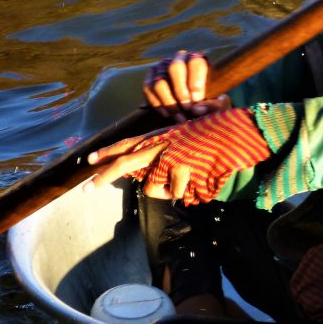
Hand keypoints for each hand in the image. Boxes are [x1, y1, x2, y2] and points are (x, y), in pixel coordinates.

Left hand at [84, 108, 270, 204]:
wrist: (237, 131)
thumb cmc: (222, 130)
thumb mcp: (194, 136)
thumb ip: (175, 151)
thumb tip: (160, 176)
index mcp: (162, 135)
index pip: (129, 143)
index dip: (110, 151)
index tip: (91, 159)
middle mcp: (161, 145)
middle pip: (124, 164)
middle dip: (102, 177)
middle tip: (85, 191)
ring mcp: (169, 158)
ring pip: (154, 187)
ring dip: (168, 190)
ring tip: (189, 180)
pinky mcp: (180, 170)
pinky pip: (178, 192)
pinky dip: (190, 192)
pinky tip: (202, 181)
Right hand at [144, 50, 230, 122]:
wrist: (194, 104)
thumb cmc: (209, 100)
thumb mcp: (218, 102)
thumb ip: (214, 105)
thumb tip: (197, 109)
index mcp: (198, 58)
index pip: (195, 62)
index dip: (196, 82)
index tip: (197, 100)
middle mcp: (178, 58)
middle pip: (175, 68)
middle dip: (181, 92)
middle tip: (187, 108)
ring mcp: (162, 66)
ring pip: (159, 82)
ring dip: (169, 103)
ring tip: (179, 117)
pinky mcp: (150, 77)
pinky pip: (148, 89)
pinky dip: (157, 104)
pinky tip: (167, 115)